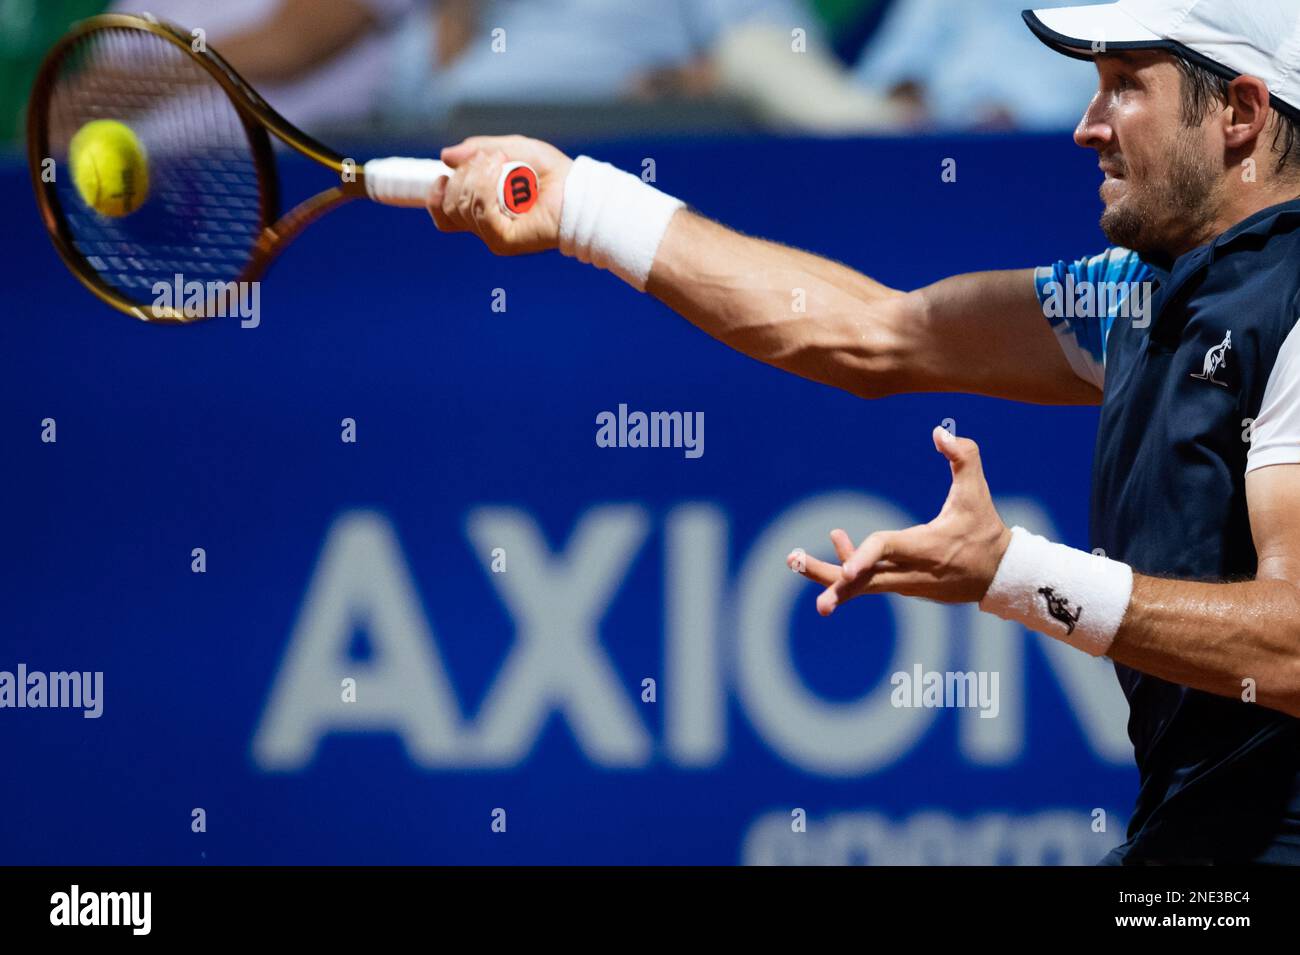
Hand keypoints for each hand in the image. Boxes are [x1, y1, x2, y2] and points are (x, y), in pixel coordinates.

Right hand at [429, 135, 572, 255]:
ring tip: (502, 163)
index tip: (443, 176)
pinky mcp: (504, 241)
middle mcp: (485, 225)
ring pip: (460, 207)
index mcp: (482, 208)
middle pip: (448, 206)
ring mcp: (493, 234)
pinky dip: (486, 188)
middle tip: (492, 160)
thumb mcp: (512, 148)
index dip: (435, 195)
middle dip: (463, 176)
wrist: (577, 189)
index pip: (443, 212)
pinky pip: (480, 213)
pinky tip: (501, 173)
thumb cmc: (550, 172)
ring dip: (476, 177)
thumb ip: (479, 150)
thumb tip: (445, 157)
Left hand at [788, 427, 1012, 614]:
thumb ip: (964, 457)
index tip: (846, 570)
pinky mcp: (901, 586)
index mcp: (924, 546)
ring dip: (826, 573)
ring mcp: (903, 582)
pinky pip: (868, 579)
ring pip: (859, 584)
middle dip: (826, 574)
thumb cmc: (985, 530)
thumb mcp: (977, 492)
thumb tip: (940, 431)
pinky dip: (850, 564)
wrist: (999, 575)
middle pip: (860, 579)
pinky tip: (835, 540)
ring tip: (793, 560)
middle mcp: (908, 570)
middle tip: (793, 564)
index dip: (864, 555)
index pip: (887, 550)